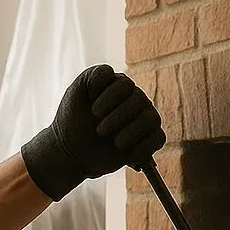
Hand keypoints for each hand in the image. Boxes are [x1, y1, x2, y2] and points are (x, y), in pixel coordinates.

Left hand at [20, 64, 165, 200]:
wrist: (71, 152)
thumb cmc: (72, 120)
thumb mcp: (76, 92)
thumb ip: (92, 76)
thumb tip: (111, 73)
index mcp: (118, 86)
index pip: (125, 85)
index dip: (110, 98)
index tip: (94, 112)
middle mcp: (134, 100)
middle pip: (140, 100)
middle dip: (118, 117)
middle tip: (100, 131)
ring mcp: (142, 121)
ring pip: (152, 119)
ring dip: (132, 132)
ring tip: (116, 143)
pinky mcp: (147, 142)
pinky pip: (159, 139)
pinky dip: (145, 148)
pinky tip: (129, 156)